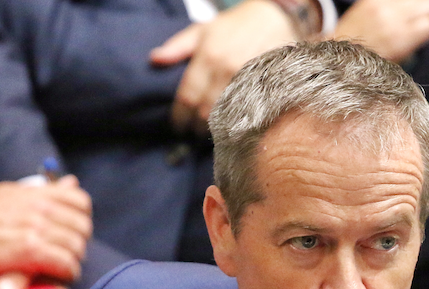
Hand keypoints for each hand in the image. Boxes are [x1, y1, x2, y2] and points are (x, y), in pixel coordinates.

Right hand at [0, 175, 90, 288]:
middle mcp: (38, 207)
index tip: (72, 230)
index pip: (80, 201)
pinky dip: (66, 273)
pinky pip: (65, 263)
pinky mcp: (29, 250)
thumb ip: (42, 191)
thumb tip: (72, 181)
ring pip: (76, 248)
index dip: (82, 218)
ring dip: (72, 260)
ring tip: (60, 266)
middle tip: (66, 253)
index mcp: (34, 193)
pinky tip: (57, 276)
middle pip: (82, 227)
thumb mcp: (9, 194)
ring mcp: (35, 228)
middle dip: (79, 243)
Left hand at [149, 0, 297, 134]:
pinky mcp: (264, 87)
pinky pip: (246, 113)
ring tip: (208, 131)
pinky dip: (235, 123)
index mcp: (208, 57)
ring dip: (214, 128)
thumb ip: (177, 47)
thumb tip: (154, 60)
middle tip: (192, 131)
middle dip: (196, 125)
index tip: (177, 126)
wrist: (274, 17)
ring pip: (226, 115)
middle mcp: (226, 70)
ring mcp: (247, 80)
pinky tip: (229, 127)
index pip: (188, 96)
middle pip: (205, 110)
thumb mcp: (202, 30)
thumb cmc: (234, 25)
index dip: (180, 116)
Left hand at [332, 0, 428, 63]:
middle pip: (427, 5)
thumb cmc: (368, 63)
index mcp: (398, 40)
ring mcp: (380, 6)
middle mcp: (390, 19)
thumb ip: (412, 45)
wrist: (336, 51)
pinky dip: (405, 1)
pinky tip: (409, 5)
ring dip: (422, 2)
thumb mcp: (394, 63)